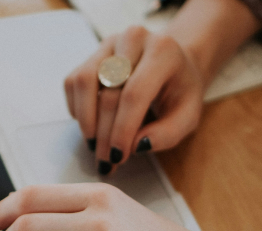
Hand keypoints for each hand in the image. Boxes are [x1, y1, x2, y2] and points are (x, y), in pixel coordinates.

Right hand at [64, 26, 203, 174]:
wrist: (173, 64)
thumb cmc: (180, 91)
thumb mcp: (188, 116)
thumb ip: (167, 134)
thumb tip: (137, 146)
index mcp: (163, 51)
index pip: (134, 93)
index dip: (122, 129)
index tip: (118, 156)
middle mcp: (133, 39)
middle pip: (108, 92)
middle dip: (104, 134)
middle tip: (106, 161)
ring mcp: (109, 44)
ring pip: (84, 82)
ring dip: (86, 120)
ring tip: (94, 144)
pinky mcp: (92, 53)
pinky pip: (73, 82)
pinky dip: (77, 108)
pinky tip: (92, 125)